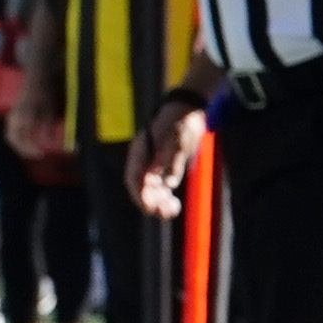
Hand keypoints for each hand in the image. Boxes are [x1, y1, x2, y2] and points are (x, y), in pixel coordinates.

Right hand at [131, 96, 200, 217]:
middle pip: (141, 187)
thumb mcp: (179, 137)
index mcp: (141, 151)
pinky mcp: (164, 166)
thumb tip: (168, 182)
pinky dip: (165, 198)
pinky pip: (161, 187)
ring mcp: (153, 163)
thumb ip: (172, 159)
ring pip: (151, 190)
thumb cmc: (182, 120)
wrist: (187, 108)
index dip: (139, 195)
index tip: (149, 208)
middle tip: (164, 213)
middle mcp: (144, 159)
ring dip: (158, 203)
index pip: (134, 178)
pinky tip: (174, 205)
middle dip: (150, 202)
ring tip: (172, 211)